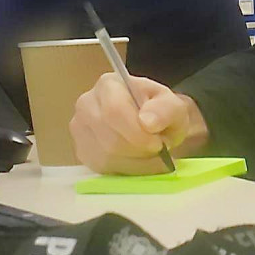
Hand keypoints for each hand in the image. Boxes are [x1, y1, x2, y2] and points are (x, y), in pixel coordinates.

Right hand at [69, 72, 207, 173]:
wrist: (152, 125)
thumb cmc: (160, 112)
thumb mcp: (174, 106)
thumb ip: (166, 110)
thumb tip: (148, 122)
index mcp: (108, 85)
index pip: (115, 111)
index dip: (137, 133)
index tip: (158, 143)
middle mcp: (87, 104)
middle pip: (110, 139)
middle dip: (139, 150)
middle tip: (157, 149)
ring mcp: (80, 129)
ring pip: (106, 157)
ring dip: (135, 162)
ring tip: (149, 153)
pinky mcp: (82, 151)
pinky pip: (103, 168)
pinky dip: (126, 169)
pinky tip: (137, 160)